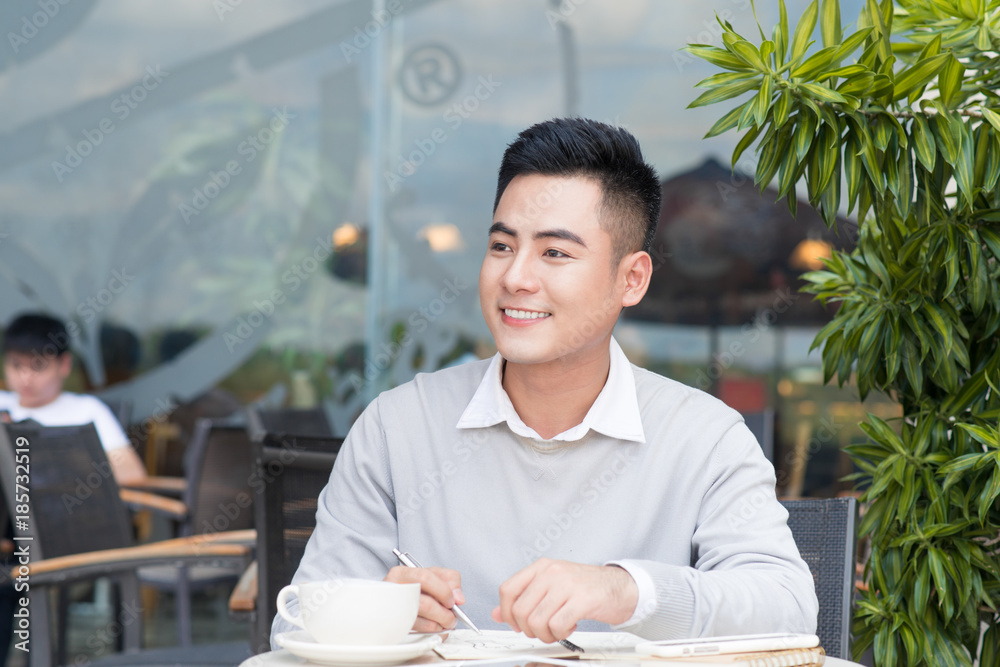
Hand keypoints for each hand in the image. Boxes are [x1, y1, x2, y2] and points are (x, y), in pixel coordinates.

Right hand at [385, 565, 465, 632]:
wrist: (397, 598)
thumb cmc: (417, 586)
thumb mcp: (434, 575)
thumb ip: (451, 580)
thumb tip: (458, 598)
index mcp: (402, 574)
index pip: (425, 578)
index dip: (443, 591)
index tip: (452, 601)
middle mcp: (395, 590)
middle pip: (424, 603)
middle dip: (444, 614)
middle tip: (452, 617)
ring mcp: (393, 609)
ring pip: (421, 621)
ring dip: (438, 625)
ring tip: (445, 622)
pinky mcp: (396, 625)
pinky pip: (416, 632)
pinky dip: (430, 631)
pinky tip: (435, 627)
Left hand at [491, 559, 637, 642]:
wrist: (620, 586)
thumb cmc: (585, 587)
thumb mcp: (551, 587)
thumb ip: (524, 598)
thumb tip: (497, 613)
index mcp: (541, 567)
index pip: (508, 589)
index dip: (507, 613)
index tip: (516, 624)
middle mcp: (552, 572)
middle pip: (520, 610)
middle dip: (528, 629)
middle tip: (541, 630)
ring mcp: (567, 584)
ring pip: (537, 621)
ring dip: (545, 634)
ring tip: (556, 630)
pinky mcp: (583, 599)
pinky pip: (558, 625)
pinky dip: (560, 634)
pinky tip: (569, 627)